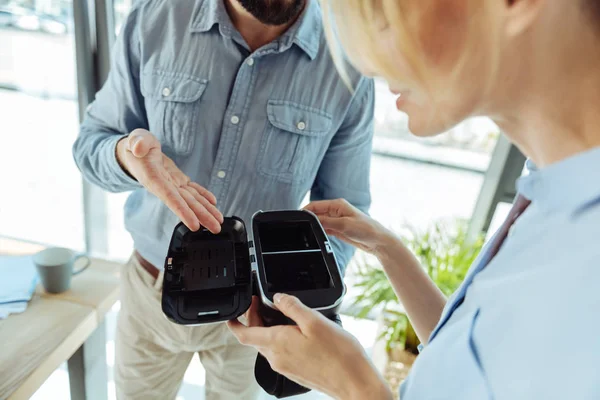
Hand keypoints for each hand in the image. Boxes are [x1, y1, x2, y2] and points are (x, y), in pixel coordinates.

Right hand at [116, 129, 222, 232]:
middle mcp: (164, 185)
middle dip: (201, 216)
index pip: (169, 197)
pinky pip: (193, 190)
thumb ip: (137, 142)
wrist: (135, 152)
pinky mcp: (178, 180)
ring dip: (206, 211)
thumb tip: (138, 147)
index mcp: (153, 177)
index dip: (182, 211)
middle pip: (185, 203)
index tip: (194, 225)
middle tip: (216, 229)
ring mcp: (172, 184)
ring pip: (191, 199)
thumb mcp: (135, 139)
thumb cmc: (136, 145)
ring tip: (218, 222)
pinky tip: (213, 203)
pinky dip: (204, 196)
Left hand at [227, 295, 392, 399]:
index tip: (233, 312)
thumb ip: (292, 306)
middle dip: (255, 319)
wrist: (354, 382)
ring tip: (283, 313)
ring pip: (268, 344)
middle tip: (263, 302)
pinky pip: (280, 352)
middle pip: (256, 337)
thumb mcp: (315, 320)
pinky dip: (281, 339)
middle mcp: (276, 358)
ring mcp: (285, 367)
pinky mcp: (295, 371)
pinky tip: (297, 330)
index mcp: (276, 343)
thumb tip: (277, 298)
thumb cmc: (339, 355)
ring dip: (269, 328)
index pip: (243, 334)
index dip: (235, 322)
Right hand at [304, 199, 392, 254]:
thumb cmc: (366, 229)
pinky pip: (325, 229)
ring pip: (320, 222)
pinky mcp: (338, 229)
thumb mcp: (344, 225)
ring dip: (315, 227)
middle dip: (309, 220)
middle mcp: (336, 211)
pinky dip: (321, 233)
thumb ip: (326, 221)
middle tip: (301, 229)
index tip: (296, 219)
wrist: (378, 242)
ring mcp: (337, 220)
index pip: (315, 205)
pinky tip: (318, 237)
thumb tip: (312, 219)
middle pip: (316, 213)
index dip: (305, 211)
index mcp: (337, 204)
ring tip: (310, 234)